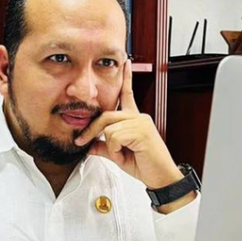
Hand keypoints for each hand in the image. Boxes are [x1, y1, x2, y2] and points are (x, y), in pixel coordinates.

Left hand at [75, 59, 183, 189]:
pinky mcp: (141, 131)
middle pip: (106, 115)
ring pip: (108, 128)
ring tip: (122, 155)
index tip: (126, 63)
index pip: (127, 95)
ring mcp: (140, 123)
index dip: (126, 79)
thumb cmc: (145, 165)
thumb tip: (88, 145)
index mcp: (134, 119)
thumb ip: (103, 146)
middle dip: (91, 130)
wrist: (160, 177)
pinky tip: (127, 154)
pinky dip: (115, 150)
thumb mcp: (118, 154)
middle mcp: (138, 117)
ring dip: (110, 147)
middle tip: (81, 142)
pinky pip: (114, 137)